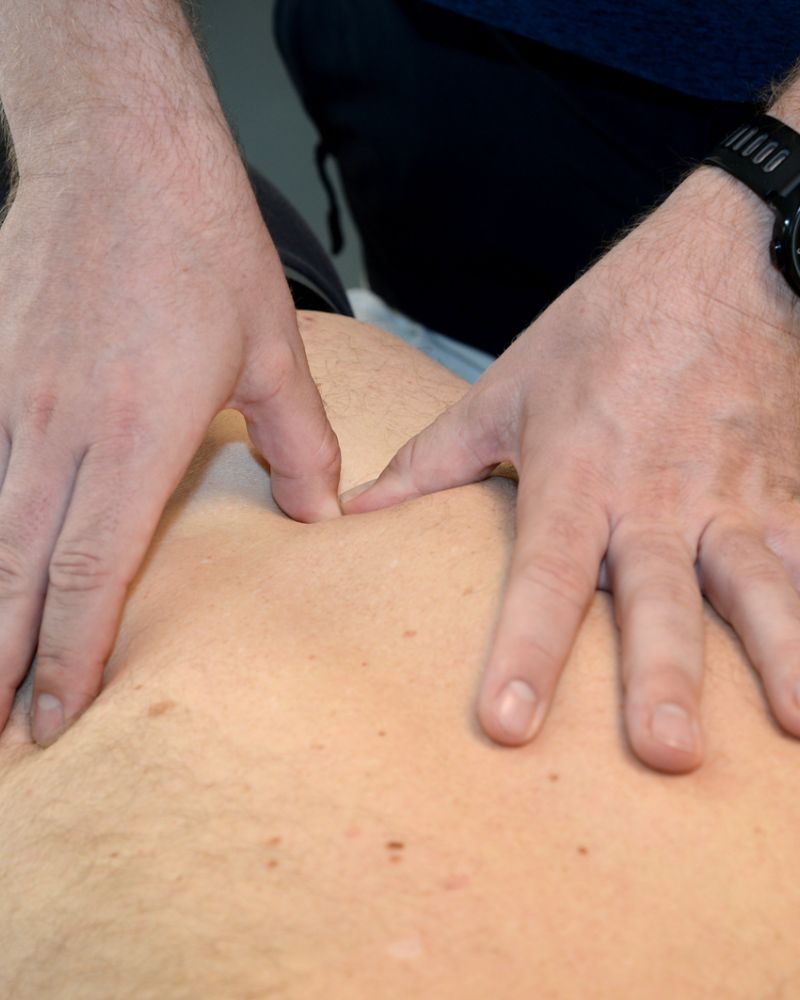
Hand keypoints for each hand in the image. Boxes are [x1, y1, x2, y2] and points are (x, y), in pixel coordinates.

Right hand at [0, 165, 341, 747]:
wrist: (122, 154)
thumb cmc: (201, 248)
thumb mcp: (274, 347)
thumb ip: (300, 442)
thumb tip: (320, 515)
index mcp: (136, 434)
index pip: (92, 571)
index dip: (71, 652)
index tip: (60, 715)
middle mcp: (59, 428)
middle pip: (14, 570)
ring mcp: (11, 398)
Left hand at [341, 167, 799, 772]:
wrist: (722, 260)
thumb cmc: (605, 328)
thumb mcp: (507, 385)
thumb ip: (435, 458)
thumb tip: (359, 511)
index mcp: (578, 475)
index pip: (545, 575)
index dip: (525, 649)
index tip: (509, 725)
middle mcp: (658, 497)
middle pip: (658, 595)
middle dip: (662, 674)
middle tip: (664, 752)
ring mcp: (734, 497)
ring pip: (759, 586)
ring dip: (779, 655)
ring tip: (796, 725)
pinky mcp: (791, 491)